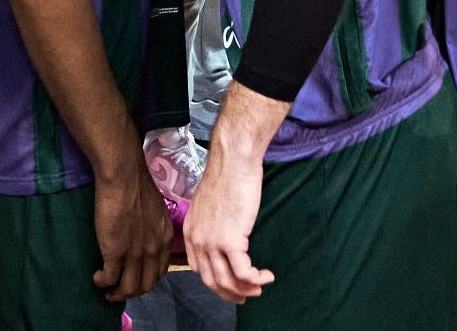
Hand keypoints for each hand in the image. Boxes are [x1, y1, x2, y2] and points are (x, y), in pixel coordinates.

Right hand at [91, 157, 171, 302]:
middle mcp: (154, 251)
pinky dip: (103, 282)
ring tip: (107, 290)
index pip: (159, 271)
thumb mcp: (156, 209)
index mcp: (165, 239)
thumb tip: (144, 233)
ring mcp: (135, 254)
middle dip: (132, 292)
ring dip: (117, 293)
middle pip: (146, 285)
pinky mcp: (115, 253)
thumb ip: (153, 226)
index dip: (147, 279)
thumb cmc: (137, 185)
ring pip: (129, 288)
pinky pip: (110, 278)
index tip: (135, 278)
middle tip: (119, 290)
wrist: (125, 177)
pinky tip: (97, 277)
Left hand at [185, 147, 272, 303]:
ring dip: (246, 290)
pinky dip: (256, 279)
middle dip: (230, 293)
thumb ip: (211, 223)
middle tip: (246, 296)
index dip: (215, 282)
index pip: (198, 269)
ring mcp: (212, 242)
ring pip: (228, 281)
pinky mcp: (231, 240)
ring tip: (260, 287)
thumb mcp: (209, 204)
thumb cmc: (227, 176)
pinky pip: (244, 272)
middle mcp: (197, 240)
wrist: (234, 161)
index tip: (230, 285)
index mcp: (190, 231)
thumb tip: (223, 233)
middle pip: (212, 281)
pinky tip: (266, 276)